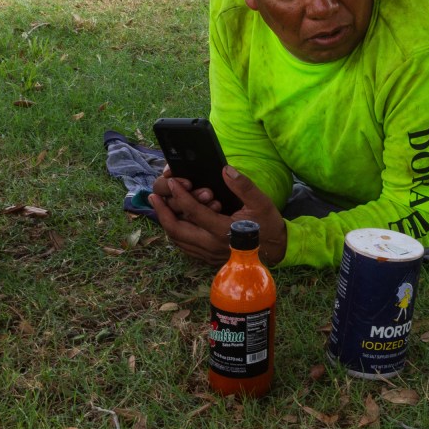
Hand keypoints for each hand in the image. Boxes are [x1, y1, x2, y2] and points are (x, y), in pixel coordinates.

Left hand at [149, 165, 286, 266]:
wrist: (275, 249)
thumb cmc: (267, 224)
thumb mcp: (261, 201)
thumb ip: (242, 186)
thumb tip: (225, 170)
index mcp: (223, 230)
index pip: (193, 211)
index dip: (180, 195)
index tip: (173, 181)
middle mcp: (212, 245)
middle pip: (177, 230)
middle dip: (162, 212)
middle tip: (153, 196)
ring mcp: (208, 254)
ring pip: (178, 240)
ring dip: (166, 222)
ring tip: (160, 206)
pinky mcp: (208, 258)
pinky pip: (185, 246)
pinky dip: (175, 232)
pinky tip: (174, 220)